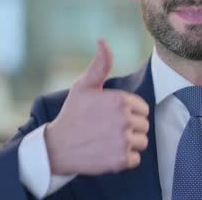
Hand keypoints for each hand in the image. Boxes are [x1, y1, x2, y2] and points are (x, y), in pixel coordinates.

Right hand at [45, 39, 149, 174]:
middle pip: (144, 125)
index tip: (111, 115)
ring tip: (109, 140)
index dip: (129, 112)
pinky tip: (108, 152)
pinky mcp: (121, 160)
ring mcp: (123, 141)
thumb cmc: (73, 114)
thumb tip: (102, 40)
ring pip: (142, 142)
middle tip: (108, 129)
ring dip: (129, 143)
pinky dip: (125, 159)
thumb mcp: (84, 86)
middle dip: (130, 127)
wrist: (56, 147)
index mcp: (120, 100)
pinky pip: (136, 159)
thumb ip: (100, 64)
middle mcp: (124, 119)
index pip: (142, 108)